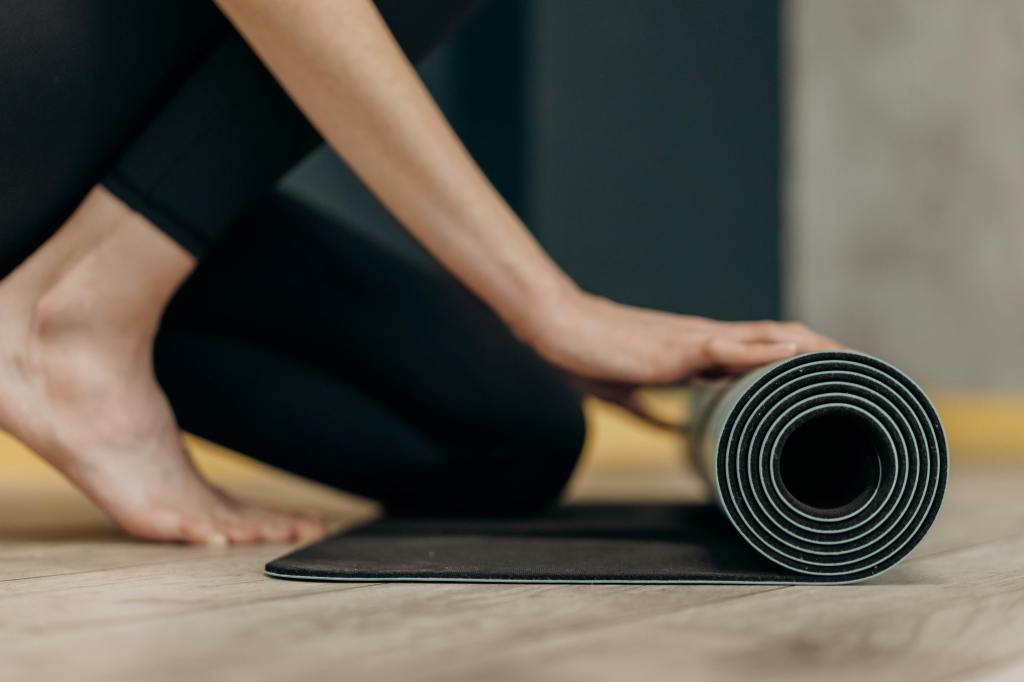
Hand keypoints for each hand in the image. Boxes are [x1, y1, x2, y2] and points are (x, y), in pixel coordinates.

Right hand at [520, 288, 839, 422]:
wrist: (559, 328)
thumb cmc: (588, 354)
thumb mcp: (626, 392)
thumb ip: (652, 411)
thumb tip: (674, 431)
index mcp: (697, 350)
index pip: (760, 350)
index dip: (798, 359)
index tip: (830, 375)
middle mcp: (706, 339)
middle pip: (780, 339)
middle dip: (824, 353)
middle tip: (865, 370)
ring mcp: (697, 340)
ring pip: (769, 338)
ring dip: (813, 349)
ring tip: (853, 362)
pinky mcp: (681, 349)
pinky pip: (733, 348)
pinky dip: (768, 353)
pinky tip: (799, 357)